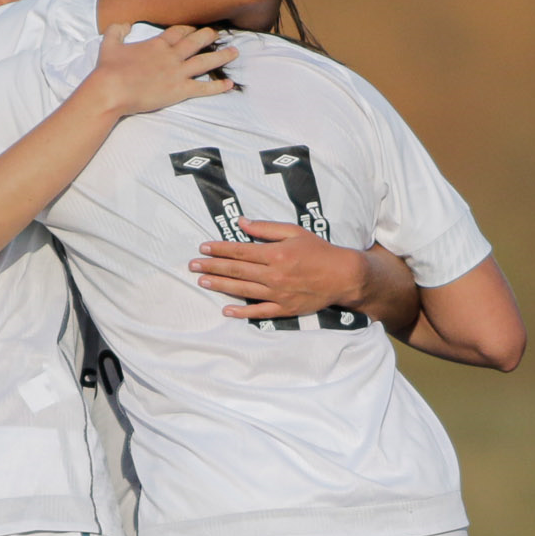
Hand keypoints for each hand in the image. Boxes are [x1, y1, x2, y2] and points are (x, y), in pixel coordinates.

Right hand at [85, 23, 237, 117]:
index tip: (195, 28)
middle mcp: (171, 56)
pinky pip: (203, 88)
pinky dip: (217, 86)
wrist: (112, 90)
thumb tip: (124, 24)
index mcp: (157, 44)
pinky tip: (229, 84)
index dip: (188, 29)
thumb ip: (117, 31)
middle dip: (208, 36)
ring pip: (205, 62)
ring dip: (221, 56)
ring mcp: (177, 73)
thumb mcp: (109, 43)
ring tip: (235, 52)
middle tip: (218, 33)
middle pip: (196, 42)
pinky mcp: (179, 91)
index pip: (178, 32)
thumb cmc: (108, 69)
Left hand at [192, 221, 378, 319]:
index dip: (219, 249)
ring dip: (220, 286)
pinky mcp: (284, 308)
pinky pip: (259, 312)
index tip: (203, 247)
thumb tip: (242, 223)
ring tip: (202, 282)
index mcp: (275, 254)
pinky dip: (242, 312)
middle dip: (212, 267)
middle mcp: (274, 274)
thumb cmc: (319, 250)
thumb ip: (266, 228)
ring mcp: (278, 294)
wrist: (343, 275)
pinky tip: (226, 310)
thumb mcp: (294, 231)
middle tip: (192, 266)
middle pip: (236, 271)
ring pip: (243, 290)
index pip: (240, 251)